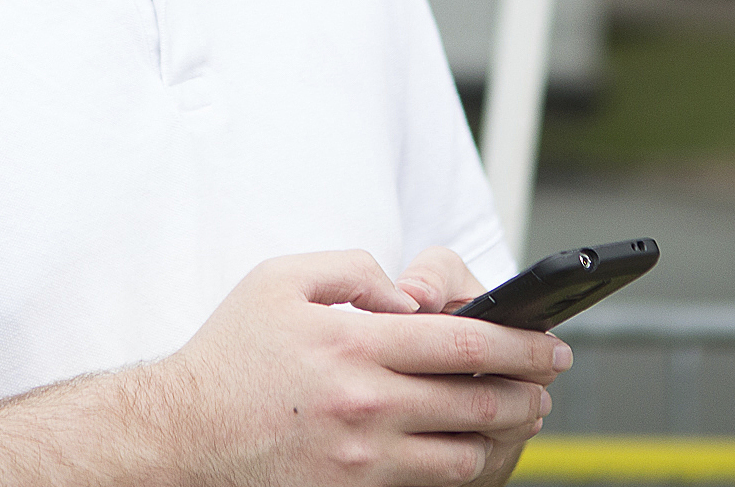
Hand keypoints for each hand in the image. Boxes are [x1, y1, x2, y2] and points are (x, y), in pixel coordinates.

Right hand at [147, 250, 569, 486]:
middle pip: (478, 401)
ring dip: (503, 434)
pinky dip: (461, 467)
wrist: (184, 437)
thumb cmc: (231, 354)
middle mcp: (367, 404)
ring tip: (517, 416)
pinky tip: (468, 449)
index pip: (463, 341)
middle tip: (547, 383)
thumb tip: (409, 295)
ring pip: (465, 452)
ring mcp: (363, 459)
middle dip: (528, 390)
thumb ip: (353, 269)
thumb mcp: (280, 280)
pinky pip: (431, 485)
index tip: (550, 344)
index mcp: (354, 343)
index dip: (519, 343)